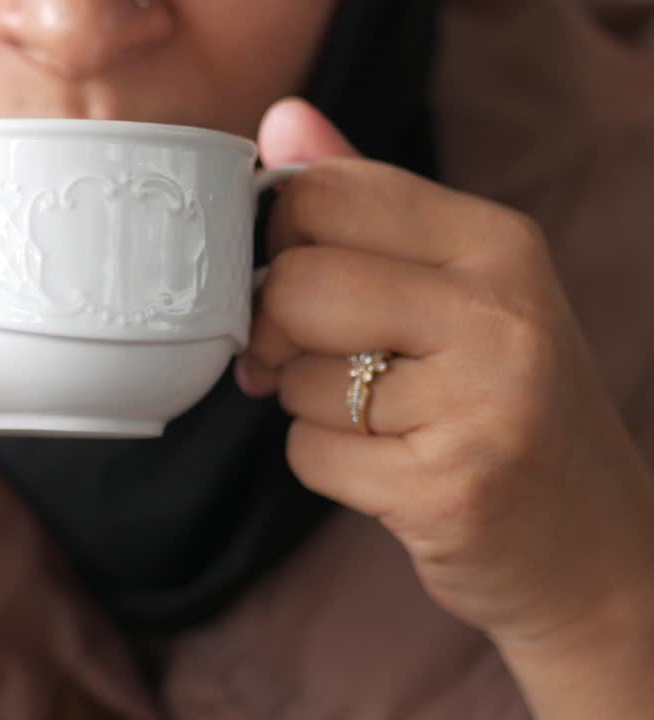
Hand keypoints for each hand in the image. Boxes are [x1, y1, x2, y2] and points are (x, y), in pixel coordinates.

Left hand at [237, 99, 653, 714]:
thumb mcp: (454, 287)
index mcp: (495, 242)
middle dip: (275, 335)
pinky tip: (388, 472)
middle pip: (292, 284)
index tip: (292, 281)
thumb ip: (363, 204)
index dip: (276, 244)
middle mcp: (498, 310)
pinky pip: (309, 455)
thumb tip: (280, 121)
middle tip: (307, 362)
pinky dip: (325, 467)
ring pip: (294, 378)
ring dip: (307, 408)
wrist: (587, 545)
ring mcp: (481, 401)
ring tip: (381, 423)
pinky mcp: (448, 486)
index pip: (323, 194)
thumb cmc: (499, 403)